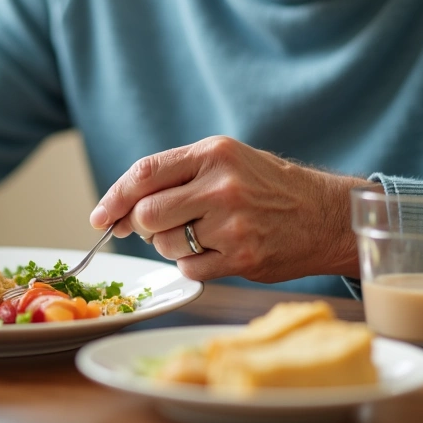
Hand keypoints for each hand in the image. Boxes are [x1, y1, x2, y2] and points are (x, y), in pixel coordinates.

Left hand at [89, 136, 363, 282]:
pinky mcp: (241, 257)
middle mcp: (222, 185)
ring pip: (165, 244)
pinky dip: (191, 265)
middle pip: (147, 214)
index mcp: (213, 153)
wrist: (324, 215)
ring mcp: (232, 223)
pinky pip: (189, 268)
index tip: (99, 216)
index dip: (114, 197)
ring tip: (199, 235)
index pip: (145, 174)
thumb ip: (177, 176)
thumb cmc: (267, 187)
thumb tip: (119, 209)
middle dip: (140, 226)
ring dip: (169, 246)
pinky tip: (215, 252)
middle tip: (154, 228)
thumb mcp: (226, 161)